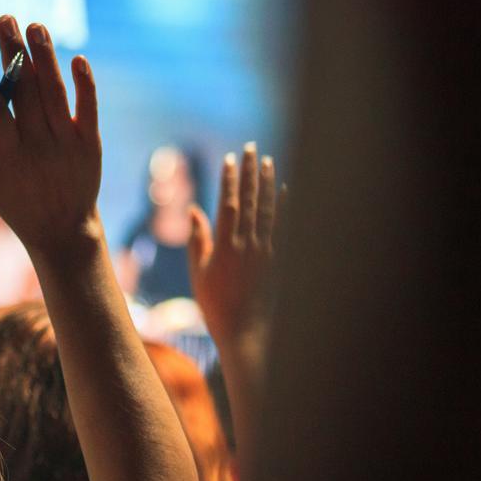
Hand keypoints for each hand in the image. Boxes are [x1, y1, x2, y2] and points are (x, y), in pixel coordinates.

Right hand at [0, 15, 100, 256]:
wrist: (62, 228)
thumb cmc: (15, 197)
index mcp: (8, 155)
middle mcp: (38, 145)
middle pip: (25, 91)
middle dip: (12, 52)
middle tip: (5, 19)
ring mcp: (67, 142)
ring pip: (54, 92)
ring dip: (45, 55)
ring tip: (35, 26)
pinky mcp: (90, 142)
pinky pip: (88, 107)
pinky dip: (84, 83)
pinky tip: (76, 59)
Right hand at [187, 142, 282, 344]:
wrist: (245, 332)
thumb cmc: (215, 304)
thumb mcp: (199, 272)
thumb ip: (199, 240)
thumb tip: (195, 210)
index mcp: (225, 246)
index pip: (228, 204)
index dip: (229, 180)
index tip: (230, 159)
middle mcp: (248, 244)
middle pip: (249, 200)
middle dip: (250, 172)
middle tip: (251, 148)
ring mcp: (266, 251)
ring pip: (268, 209)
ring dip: (267, 183)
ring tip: (267, 161)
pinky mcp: (279, 259)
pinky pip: (283, 227)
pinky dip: (284, 207)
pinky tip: (286, 190)